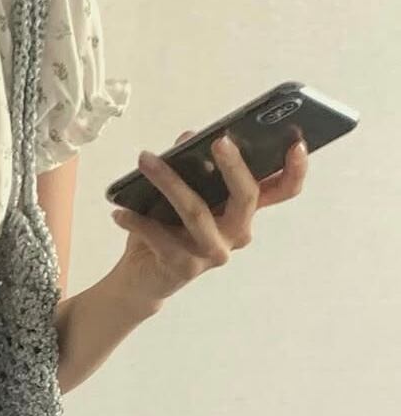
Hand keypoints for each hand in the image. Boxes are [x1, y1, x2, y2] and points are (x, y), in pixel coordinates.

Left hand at [110, 129, 308, 308]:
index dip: (294, 170)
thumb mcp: (179, 192)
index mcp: (242, 211)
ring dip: (168, 182)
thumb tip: (191, 137)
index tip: (296, 143)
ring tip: (145, 160)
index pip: (281, 190)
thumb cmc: (165, 230)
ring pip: (197, 211)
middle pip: (246, 197)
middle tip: (218, 141)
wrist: (141, 277)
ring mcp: (212, 253)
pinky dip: (137, 221)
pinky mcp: (185, 267)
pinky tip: (120, 210)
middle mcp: (235, 233)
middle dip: (234, 166)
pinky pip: (161, 238)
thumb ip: (190, 165)